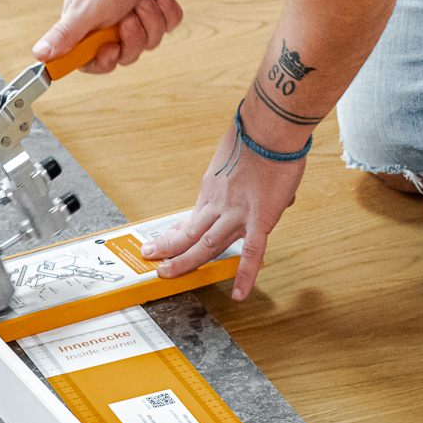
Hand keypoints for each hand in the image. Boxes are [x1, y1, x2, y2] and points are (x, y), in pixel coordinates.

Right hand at [33, 0, 182, 75]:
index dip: (104, 61)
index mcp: (87, 26)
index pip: (91, 60)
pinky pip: (169, 26)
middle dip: (133, 38)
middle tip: (129, 17)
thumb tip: (38, 54)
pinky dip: (167, 11)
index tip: (110, 49)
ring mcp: (137, 16)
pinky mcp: (158, 8)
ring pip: (151, 42)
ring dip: (150, 20)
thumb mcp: (83, 10)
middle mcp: (111, 23)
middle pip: (126, 55)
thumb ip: (64, 36)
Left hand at [141, 116, 306, 299]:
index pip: (193, 215)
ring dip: (184, 261)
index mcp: (214, 186)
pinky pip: (251, 253)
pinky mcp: (259, 220)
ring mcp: (236, 214)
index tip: (170, 238)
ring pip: (206, 245)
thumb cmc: (259, 133)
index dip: (179, 230)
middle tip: (151, 258)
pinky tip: (238, 293)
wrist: (270, 129)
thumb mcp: (238, 153)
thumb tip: (261, 181)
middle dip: (168, 247)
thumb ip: (245, 172)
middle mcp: (219, 203)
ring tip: (166, 274)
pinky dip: (244, 275)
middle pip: (189, 232)